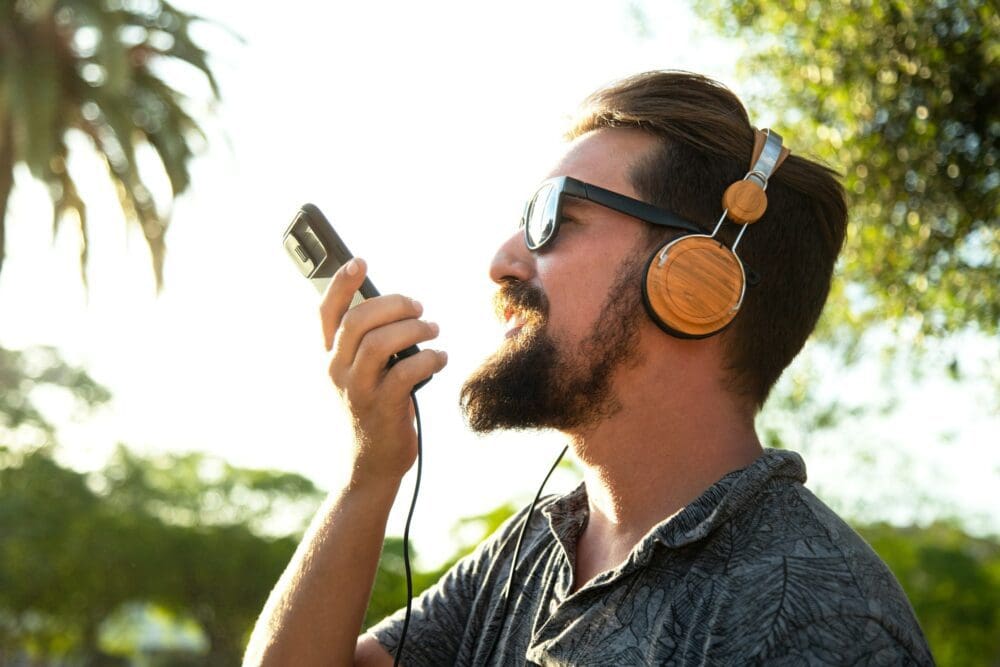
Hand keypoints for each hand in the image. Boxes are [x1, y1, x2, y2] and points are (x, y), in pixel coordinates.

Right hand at [320, 258, 446, 485]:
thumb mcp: (361, 375)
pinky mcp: (382, 408)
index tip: (360, 262)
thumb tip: (400, 309)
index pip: (327, 312)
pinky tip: (441, 358)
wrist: (371, 466)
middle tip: (419, 307)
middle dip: (393, 305)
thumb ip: (369, 344)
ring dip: (414, 329)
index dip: (340, 283)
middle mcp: (337, 371)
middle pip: (358, 321)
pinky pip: (407, 372)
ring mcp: (357, 390)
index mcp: (330, 358)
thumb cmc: (373, 410)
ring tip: (433, 331)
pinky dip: (430, 359)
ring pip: (380, 343)